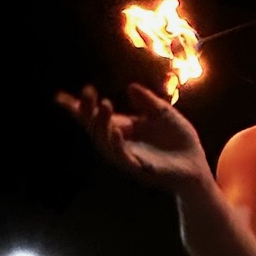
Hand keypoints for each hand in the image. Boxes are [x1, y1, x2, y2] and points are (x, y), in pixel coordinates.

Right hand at [54, 82, 210, 192]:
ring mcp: (128, 157)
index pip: (95, 117)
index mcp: (124, 128)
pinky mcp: (139, 169)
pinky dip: (116, 144)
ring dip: (101, 124)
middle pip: (95, 128)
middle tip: (87, 92)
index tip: (60, 97)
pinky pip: (122, 157)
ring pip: (104, 143)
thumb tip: (130, 87)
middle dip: (87, 111)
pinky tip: (116, 130)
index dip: (78, 108)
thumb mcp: (165, 114)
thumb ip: (148, 101)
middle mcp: (120, 143)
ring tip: (102, 105)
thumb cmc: (179, 140)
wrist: (196, 165)